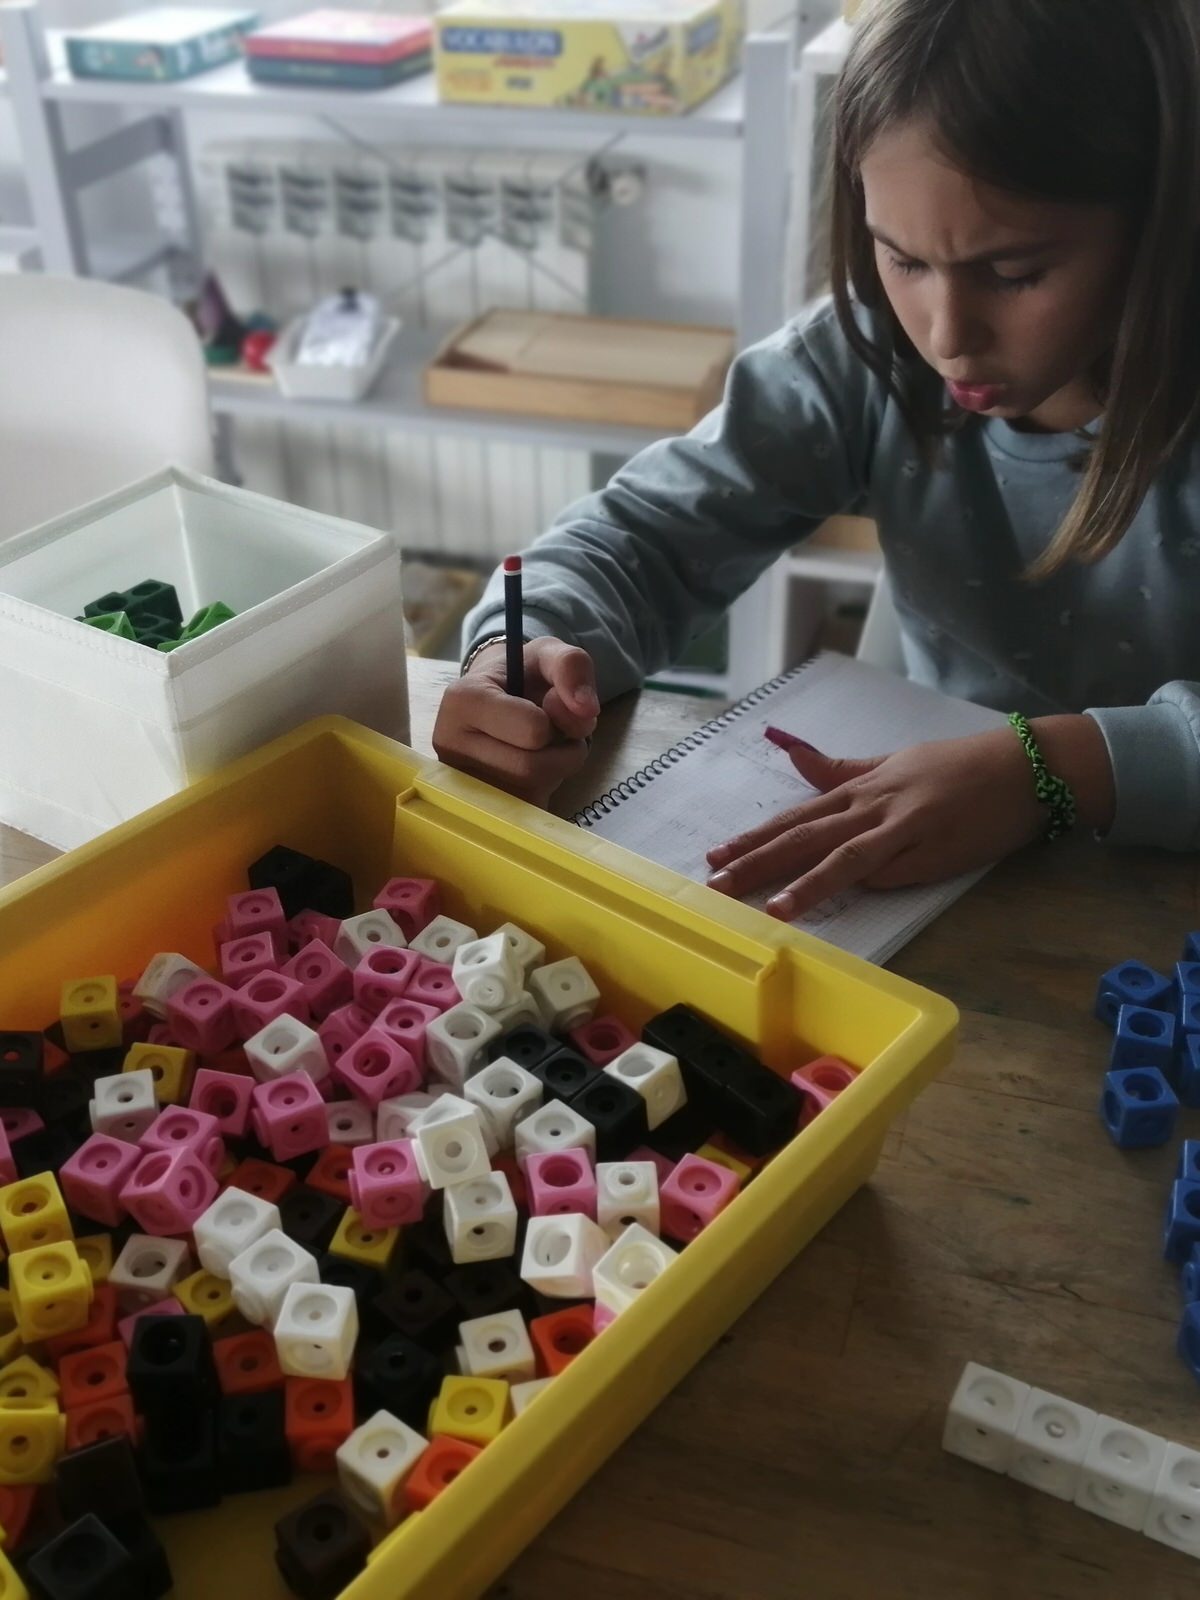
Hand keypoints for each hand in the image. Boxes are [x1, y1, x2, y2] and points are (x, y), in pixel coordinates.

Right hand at [433, 638, 599, 807]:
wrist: (496, 695)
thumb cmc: (522, 676)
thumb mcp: (549, 654)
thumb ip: (572, 666)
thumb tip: (586, 710)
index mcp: (462, 699)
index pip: (533, 729)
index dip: (556, 720)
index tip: (544, 705)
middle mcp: (449, 743)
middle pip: (531, 768)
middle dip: (560, 751)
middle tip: (553, 732)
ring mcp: (458, 780)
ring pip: (529, 793)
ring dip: (555, 770)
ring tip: (543, 747)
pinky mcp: (473, 805)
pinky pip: (526, 813)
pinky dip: (544, 791)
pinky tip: (534, 770)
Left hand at [704, 726, 1050, 918]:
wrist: (1024, 767)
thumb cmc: (959, 766)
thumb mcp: (895, 761)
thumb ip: (843, 769)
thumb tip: (796, 756)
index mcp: (861, 788)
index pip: (796, 817)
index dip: (754, 837)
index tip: (716, 854)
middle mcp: (873, 806)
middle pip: (806, 837)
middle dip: (758, 861)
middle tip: (716, 882)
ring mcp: (902, 829)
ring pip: (843, 857)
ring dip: (804, 883)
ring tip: (769, 907)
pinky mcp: (933, 853)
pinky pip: (891, 872)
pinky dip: (862, 886)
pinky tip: (835, 902)